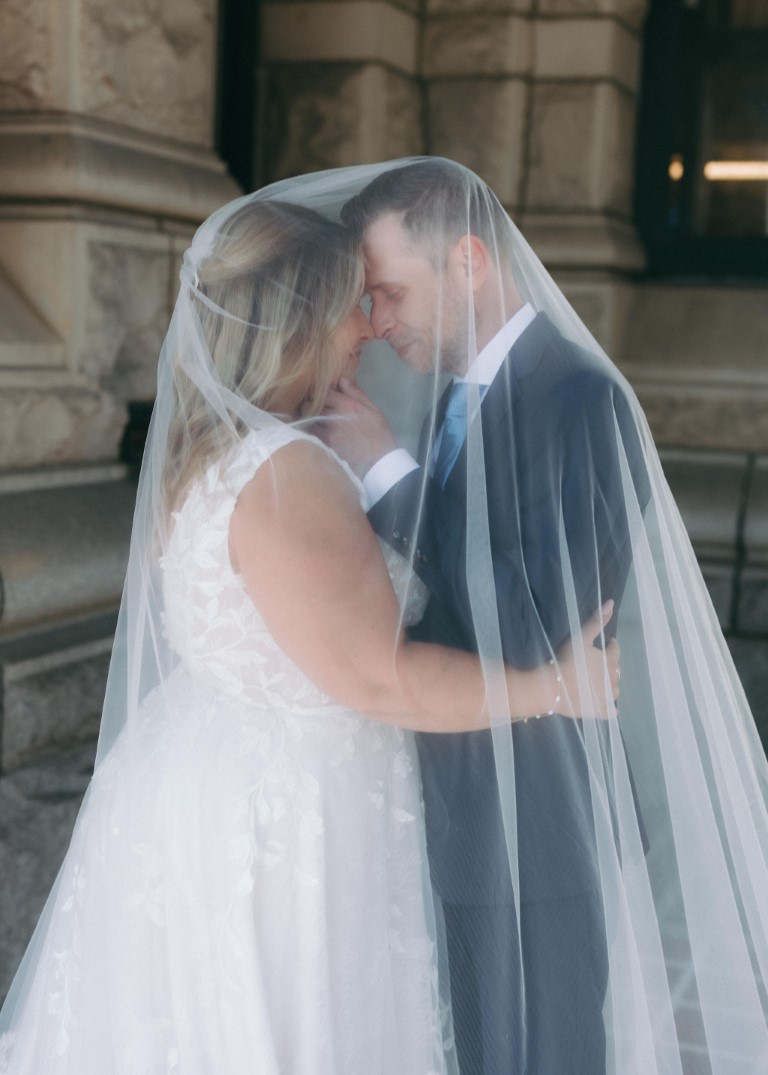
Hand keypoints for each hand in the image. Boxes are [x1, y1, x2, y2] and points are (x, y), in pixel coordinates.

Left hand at [305, 379, 397, 477]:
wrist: (380, 463)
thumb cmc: (379, 435)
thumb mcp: (373, 410)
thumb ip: (356, 393)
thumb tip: (341, 380)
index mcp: (348, 406)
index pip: (324, 393)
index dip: (320, 394)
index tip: (321, 398)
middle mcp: (335, 418)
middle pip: (309, 405)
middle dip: (309, 405)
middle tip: (313, 409)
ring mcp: (327, 434)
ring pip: (306, 421)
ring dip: (306, 420)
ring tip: (311, 422)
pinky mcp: (324, 447)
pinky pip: (309, 436)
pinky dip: (308, 433)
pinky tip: (313, 434)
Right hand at [555, 601, 619, 719]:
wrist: (554, 687)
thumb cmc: (567, 660)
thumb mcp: (581, 637)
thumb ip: (596, 621)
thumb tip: (612, 602)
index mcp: (610, 660)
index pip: (615, 650)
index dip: (611, 646)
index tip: (606, 644)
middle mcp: (613, 678)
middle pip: (616, 670)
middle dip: (610, 666)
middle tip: (598, 664)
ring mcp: (607, 697)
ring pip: (615, 690)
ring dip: (610, 685)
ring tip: (600, 683)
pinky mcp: (599, 711)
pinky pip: (611, 712)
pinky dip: (611, 710)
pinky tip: (608, 708)